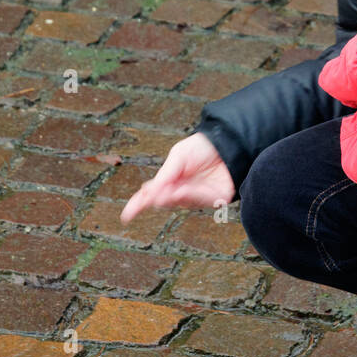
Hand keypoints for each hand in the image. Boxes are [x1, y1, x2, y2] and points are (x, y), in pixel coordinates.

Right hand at [120, 132, 235, 221]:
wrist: (229, 141)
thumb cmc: (202, 147)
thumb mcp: (178, 155)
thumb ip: (166, 173)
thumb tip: (150, 192)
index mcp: (170, 180)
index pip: (151, 195)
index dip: (138, 205)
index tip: (127, 215)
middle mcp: (182, 191)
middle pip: (164, 201)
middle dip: (157, 199)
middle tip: (149, 196)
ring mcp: (198, 197)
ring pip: (181, 202)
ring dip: (173, 197)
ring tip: (167, 191)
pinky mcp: (215, 199)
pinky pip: (200, 201)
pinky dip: (189, 196)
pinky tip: (181, 190)